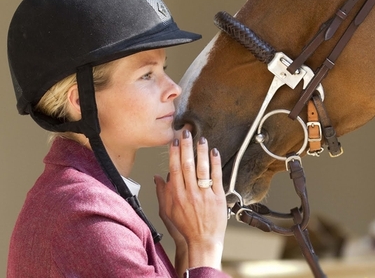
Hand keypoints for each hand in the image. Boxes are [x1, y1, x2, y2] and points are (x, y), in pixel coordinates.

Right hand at [155, 129, 226, 270]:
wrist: (202, 242)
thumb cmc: (184, 227)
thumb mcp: (167, 211)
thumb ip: (163, 193)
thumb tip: (157, 177)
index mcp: (177, 195)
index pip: (174, 169)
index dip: (174, 153)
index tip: (175, 141)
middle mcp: (190, 193)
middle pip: (187, 165)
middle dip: (186, 147)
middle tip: (186, 133)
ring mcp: (204, 195)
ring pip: (202, 169)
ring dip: (201, 152)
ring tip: (201, 139)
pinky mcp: (218, 198)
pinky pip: (216, 177)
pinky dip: (215, 163)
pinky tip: (214, 152)